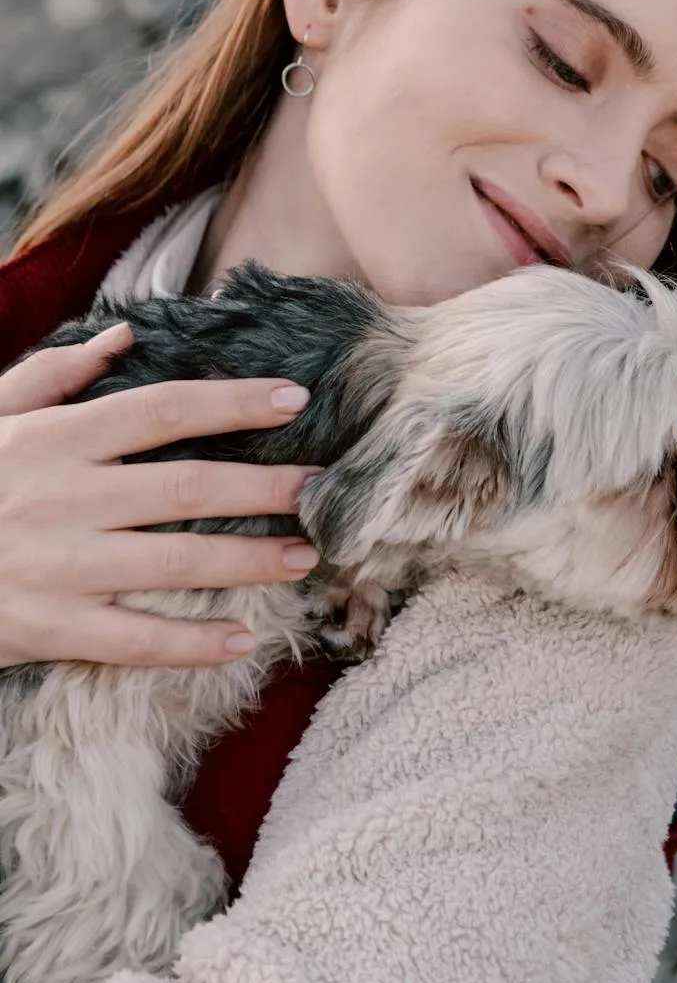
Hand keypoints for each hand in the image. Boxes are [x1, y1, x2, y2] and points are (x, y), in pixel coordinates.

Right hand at [0, 323, 323, 667]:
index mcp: (58, 438)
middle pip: (186, 484)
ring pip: (173, 560)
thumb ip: (53, 375)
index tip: (293, 398)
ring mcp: (60, 564)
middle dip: (262, 486)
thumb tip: (121, 339)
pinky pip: (132, 639)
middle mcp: (67, 496)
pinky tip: (240, 641)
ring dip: (247, 560)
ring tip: (303, 558)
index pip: (163, 409)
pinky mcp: (47, 627)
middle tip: (323, 489)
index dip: (233, 402)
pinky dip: (189, 643)